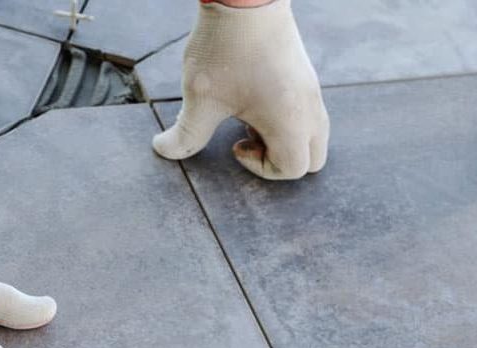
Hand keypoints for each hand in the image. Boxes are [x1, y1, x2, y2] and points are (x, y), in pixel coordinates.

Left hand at [152, 0, 328, 179]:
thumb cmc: (225, 49)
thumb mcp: (200, 99)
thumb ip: (185, 135)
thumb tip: (163, 151)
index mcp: (290, 121)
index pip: (294, 169)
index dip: (262, 169)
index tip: (235, 144)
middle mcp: (310, 108)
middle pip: (313, 158)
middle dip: (280, 159)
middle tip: (247, 137)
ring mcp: (311, 90)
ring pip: (313, 134)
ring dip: (283, 138)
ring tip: (248, 116)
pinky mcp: (305, 75)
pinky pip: (307, 111)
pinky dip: (286, 118)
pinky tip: (252, 96)